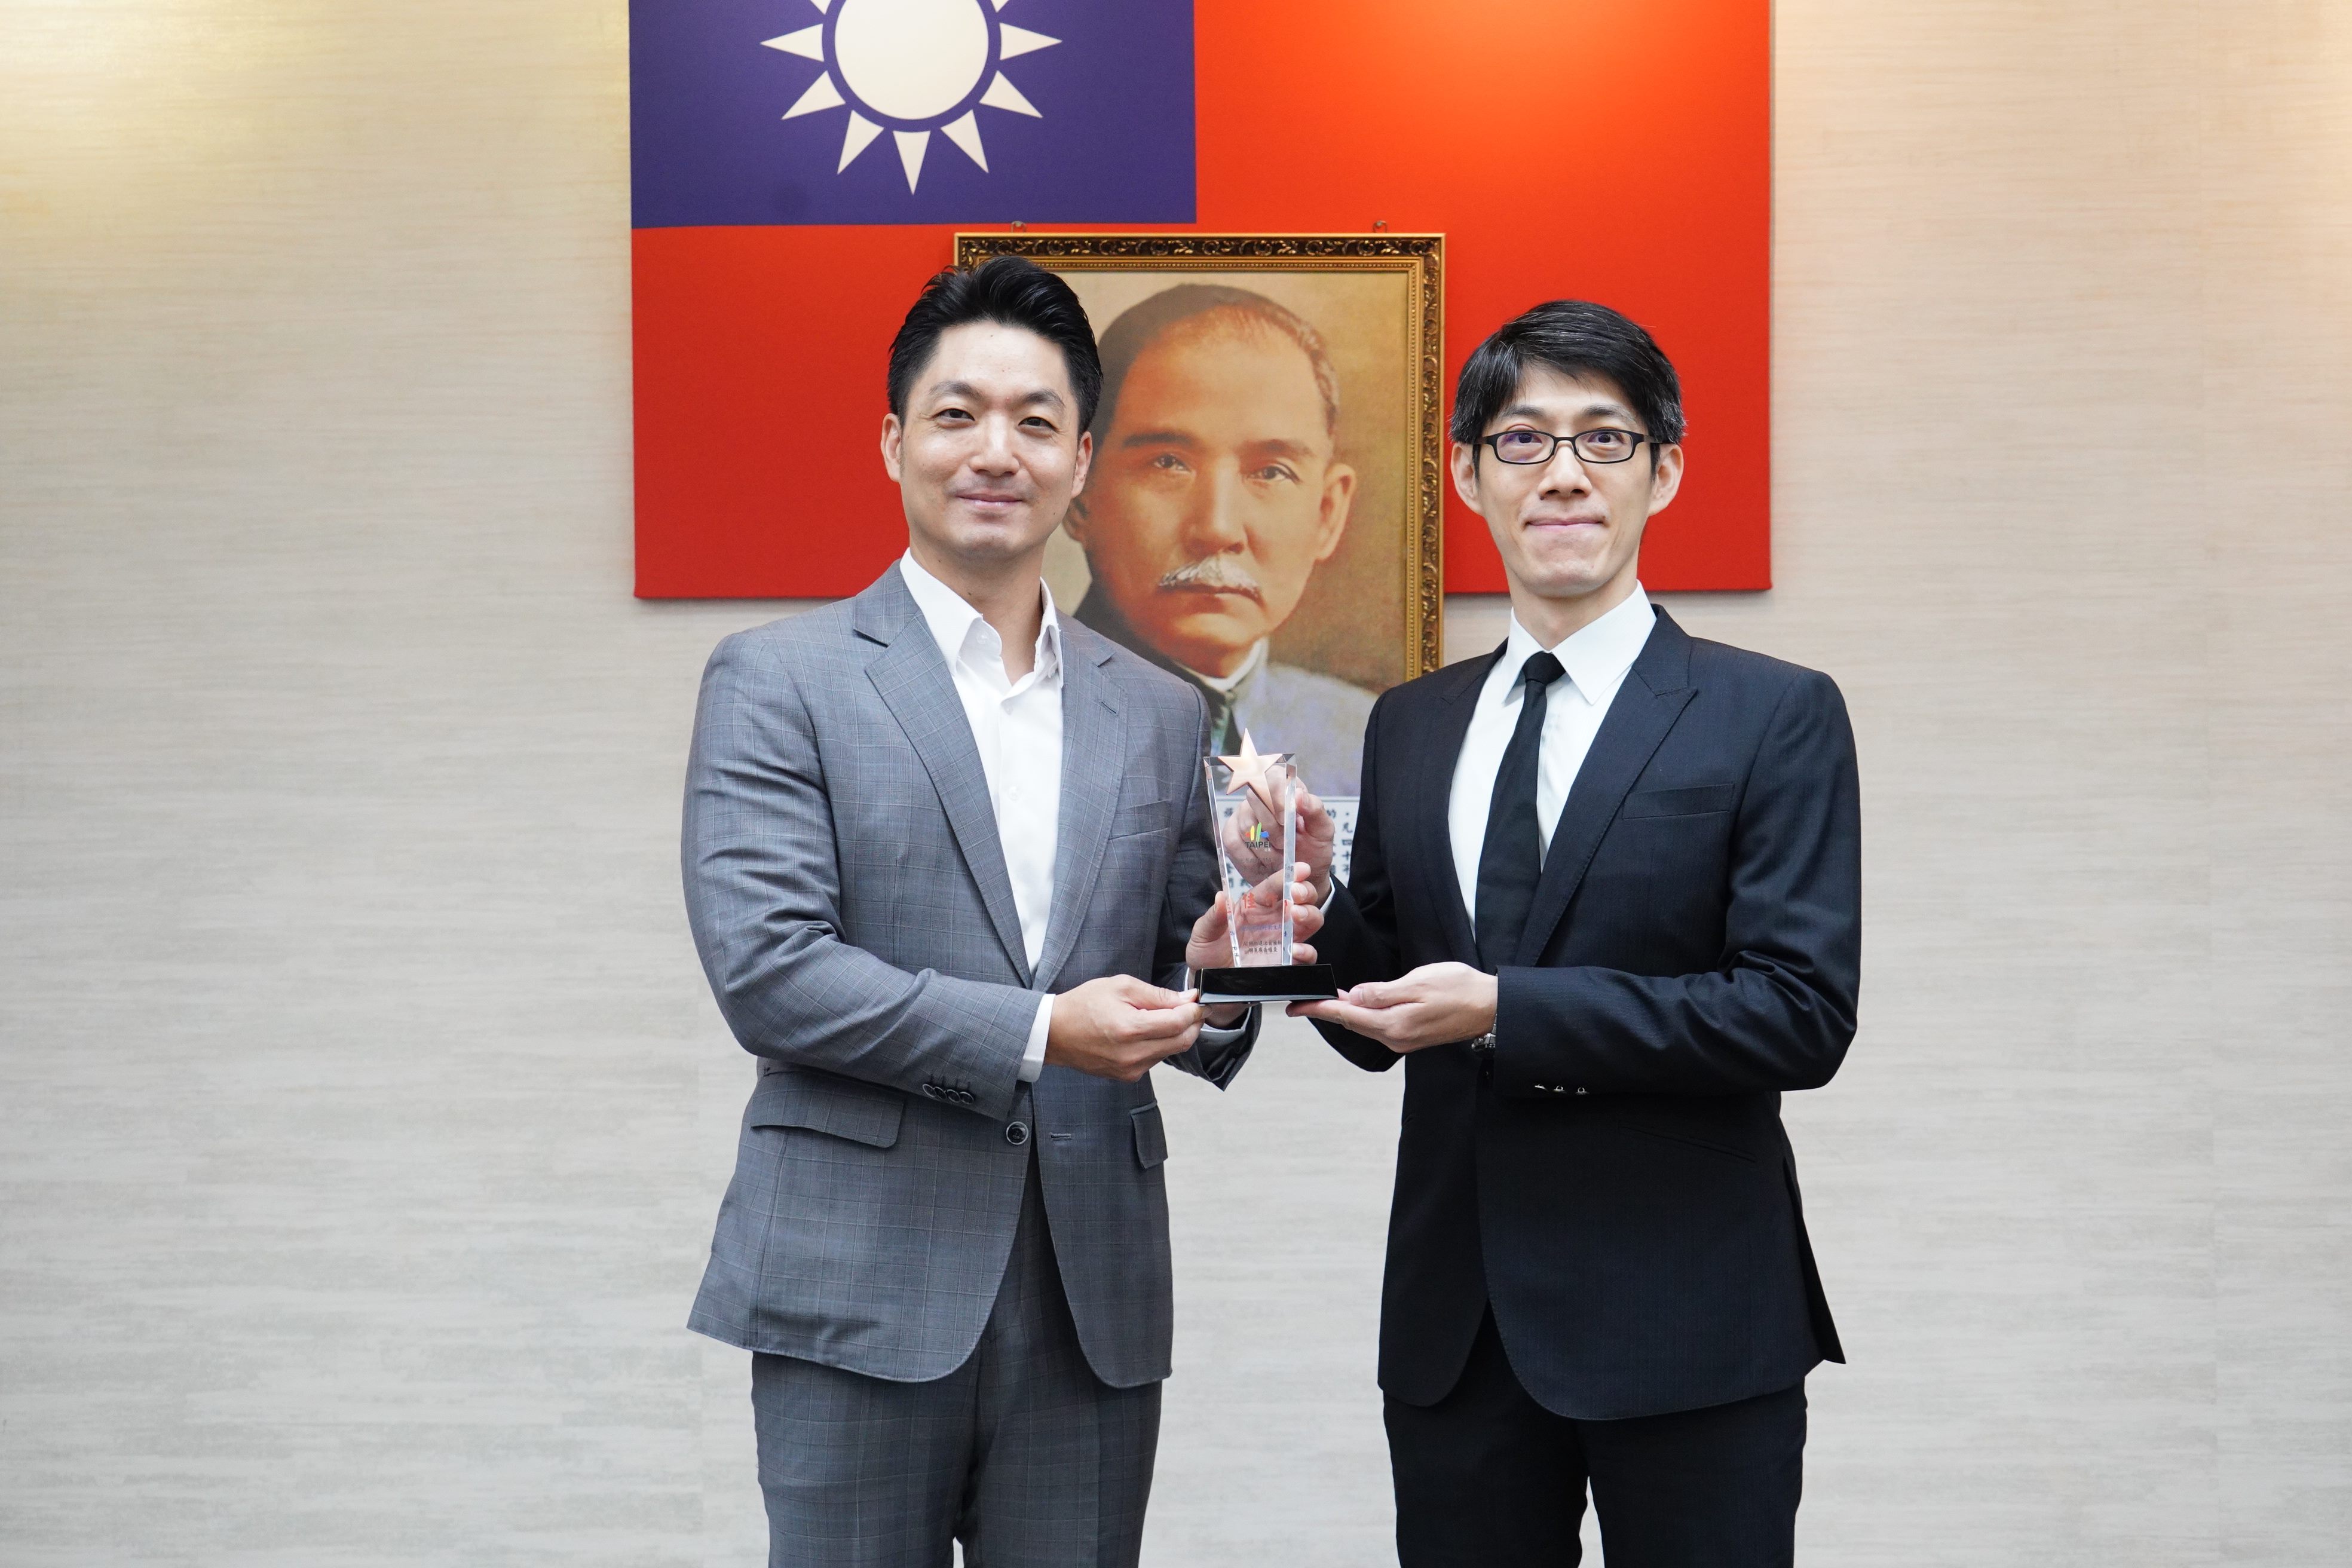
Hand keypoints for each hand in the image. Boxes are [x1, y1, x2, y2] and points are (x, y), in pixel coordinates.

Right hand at [1047, 975, 1205, 1082]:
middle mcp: (1132, 1055)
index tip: (1198, 1001)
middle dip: (1192, 1024)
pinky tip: (1146, 1031)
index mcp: (1130, 1029)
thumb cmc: (1083, 1006)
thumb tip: (1187, 1000)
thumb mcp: (1120, 986)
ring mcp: (1130, 1070)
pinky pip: (1156, 1059)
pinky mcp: (1128, 1076)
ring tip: (1161, 1016)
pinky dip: (1160, 1044)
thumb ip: (1157, 995)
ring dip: (1175, 1034)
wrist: (1055, 1033)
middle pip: (1182, 1041)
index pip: (1179, 1024)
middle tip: (1190, 1008)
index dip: (1194, 1011)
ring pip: (1170, 1051)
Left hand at [1186, 864, 1326, 1026]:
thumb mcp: (1203, 932)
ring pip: (1310, 921)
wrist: (1208, 983)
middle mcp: (1274, 920)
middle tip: (1296, 893)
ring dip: (1309, 915)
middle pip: (1301, 899)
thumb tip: (1221, 897)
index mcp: (1255, 906)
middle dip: (1305, 891)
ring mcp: (1283, 941)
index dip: (1289, 875)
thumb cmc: (1207, 952)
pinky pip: (1307, 955)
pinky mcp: (1287, 963)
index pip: (1275, 886)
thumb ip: (1214, 917)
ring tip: (1296, 915)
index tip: (1300, 869)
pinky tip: (1296, 949)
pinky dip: (1307, 951)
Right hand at [1217, 784, 1338, 905]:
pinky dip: (1250, 858)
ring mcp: (1244, 814)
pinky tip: (1263, 863)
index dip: (1276, 795)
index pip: (1273, 775)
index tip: (1285, 819)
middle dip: (1272, 828)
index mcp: (1287, 789)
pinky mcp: (1231, 833)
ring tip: (1278, 857)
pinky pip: (1232, 842)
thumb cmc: (1312, 850)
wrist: (1298, 875)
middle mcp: (1262, 796)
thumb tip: (1299, 795)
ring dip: (1264, 848)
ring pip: (1245, 825)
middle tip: (1285, 844)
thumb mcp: (1322, 831)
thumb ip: (1315, 810)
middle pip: (1254, 798)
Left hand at [1288, 961, 1496, 1054]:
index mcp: (1394, 1025)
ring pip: (1364, 1024)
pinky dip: (1363, 1015)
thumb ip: (1383, 992)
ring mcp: (1403, 1039)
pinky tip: (1357, 1005)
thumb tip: (1354, 996)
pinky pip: (1379, 1025)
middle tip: (1304, 1000)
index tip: (1296, 1007)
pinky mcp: (1411, 1036)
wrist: (1491, 1008)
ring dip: (1344, 1012)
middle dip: (1326, 1010)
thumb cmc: (1460, 990)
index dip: (1318, 1009)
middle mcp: (1395, 1038)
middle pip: (1352, 1022)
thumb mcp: (1419, 982)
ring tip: (1325, 999)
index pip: (1346, 1015)